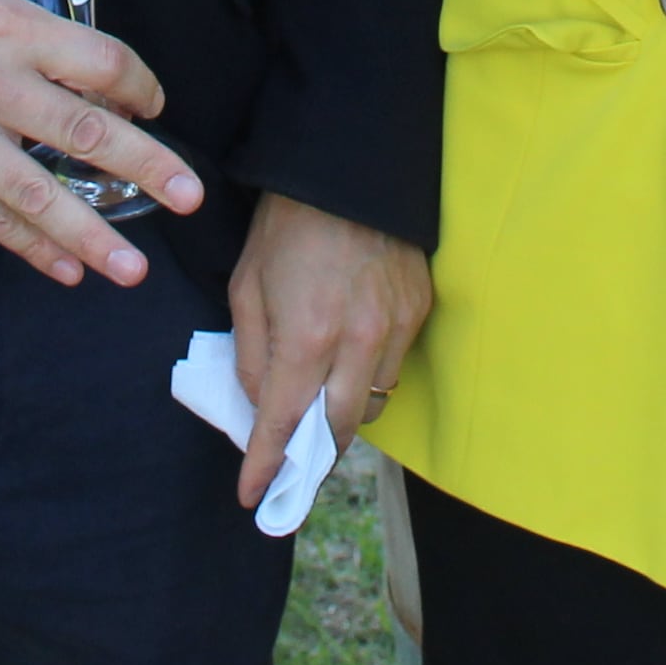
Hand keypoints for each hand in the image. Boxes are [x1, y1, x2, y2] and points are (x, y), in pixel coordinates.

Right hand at [0, 0, 198, 288]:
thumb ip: (44, 44)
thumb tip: (105, 89)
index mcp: (14, 30)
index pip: (102, 63)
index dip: (142, 88)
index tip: (156, 107)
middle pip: (85, 130)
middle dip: (145, 167)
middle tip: (189, 195)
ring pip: (37, 193)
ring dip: (90, 234)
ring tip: (130, 267)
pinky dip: (30, 246)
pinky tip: (66, 268)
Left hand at [225, 192, 431, 509]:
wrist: (346, 169)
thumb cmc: (285, 225)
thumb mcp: (245, 287)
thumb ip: (252, 356)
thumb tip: (261, 408)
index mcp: (306, 335)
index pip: (285, 425)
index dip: (265, 466)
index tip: (252, 495)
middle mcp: (357, 340)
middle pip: (341, 430)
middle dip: (313, 454)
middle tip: (291, 466)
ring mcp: (396, 326)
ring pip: (373, 402)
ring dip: (344, 414)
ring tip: (319, 407)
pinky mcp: (420, 310)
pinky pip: (395, 367)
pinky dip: (370, 376)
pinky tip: (350, 360)